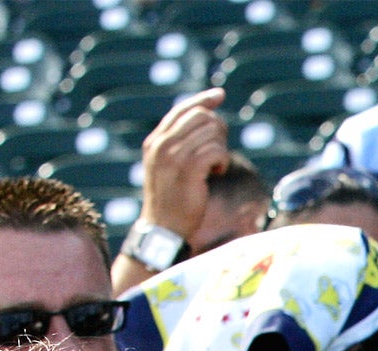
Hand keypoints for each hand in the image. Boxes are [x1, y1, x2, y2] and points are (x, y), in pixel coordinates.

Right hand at [137, 88, 228, 242]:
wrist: (163, 229)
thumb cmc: (173, 200)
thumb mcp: (169, 167)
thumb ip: (180, 144)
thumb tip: (208, 119)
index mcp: (155, 141)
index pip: (182, 110)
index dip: (203, 100)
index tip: (219, 94)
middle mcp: (161, 144)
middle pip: (201, 117)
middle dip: (217, 131)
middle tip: (217, 153)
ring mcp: (173, 156)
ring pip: (211, 132)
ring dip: (220, 150)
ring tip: (213, 168)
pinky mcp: (188, 169)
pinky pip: (217, 151)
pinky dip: (222, 162)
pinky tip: (215, 174)